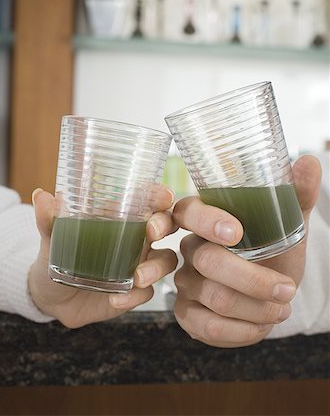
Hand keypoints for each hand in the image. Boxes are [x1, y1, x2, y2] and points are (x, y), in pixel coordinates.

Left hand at [29, 187, 177, 327]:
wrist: (51, 295)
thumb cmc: (57, 255)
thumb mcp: (51, 237)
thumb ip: (48, 218)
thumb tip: (41, 195)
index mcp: (121, 218)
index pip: (148, 200)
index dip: (160, 195)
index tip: (163, 196)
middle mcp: (136, 239)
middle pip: (166, 226)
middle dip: (164, 225)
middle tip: (152, 232)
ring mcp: (139, 264)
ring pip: (165, 260)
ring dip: (156, 267)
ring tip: (137, 278)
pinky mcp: (135, 291)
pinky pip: (146, 292)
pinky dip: (134, 296)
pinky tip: (116, 299)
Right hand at [173, 156, 321, 346]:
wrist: (267, 290)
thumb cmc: (272, 251)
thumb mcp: (287, 224)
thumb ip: (296, 194)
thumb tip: (308, 161)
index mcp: (203, 219)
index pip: (189, 212)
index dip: (207, 220)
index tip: (237, 233)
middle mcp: (188, 248)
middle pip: (208, 261)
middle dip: (253, 280)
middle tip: (287, 289)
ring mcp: (183, 281)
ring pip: (213, 297)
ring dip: (256, 307)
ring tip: (282, 307)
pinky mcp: (185, 312)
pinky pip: (206, 327)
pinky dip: (241, 331)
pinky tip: (260, 326)